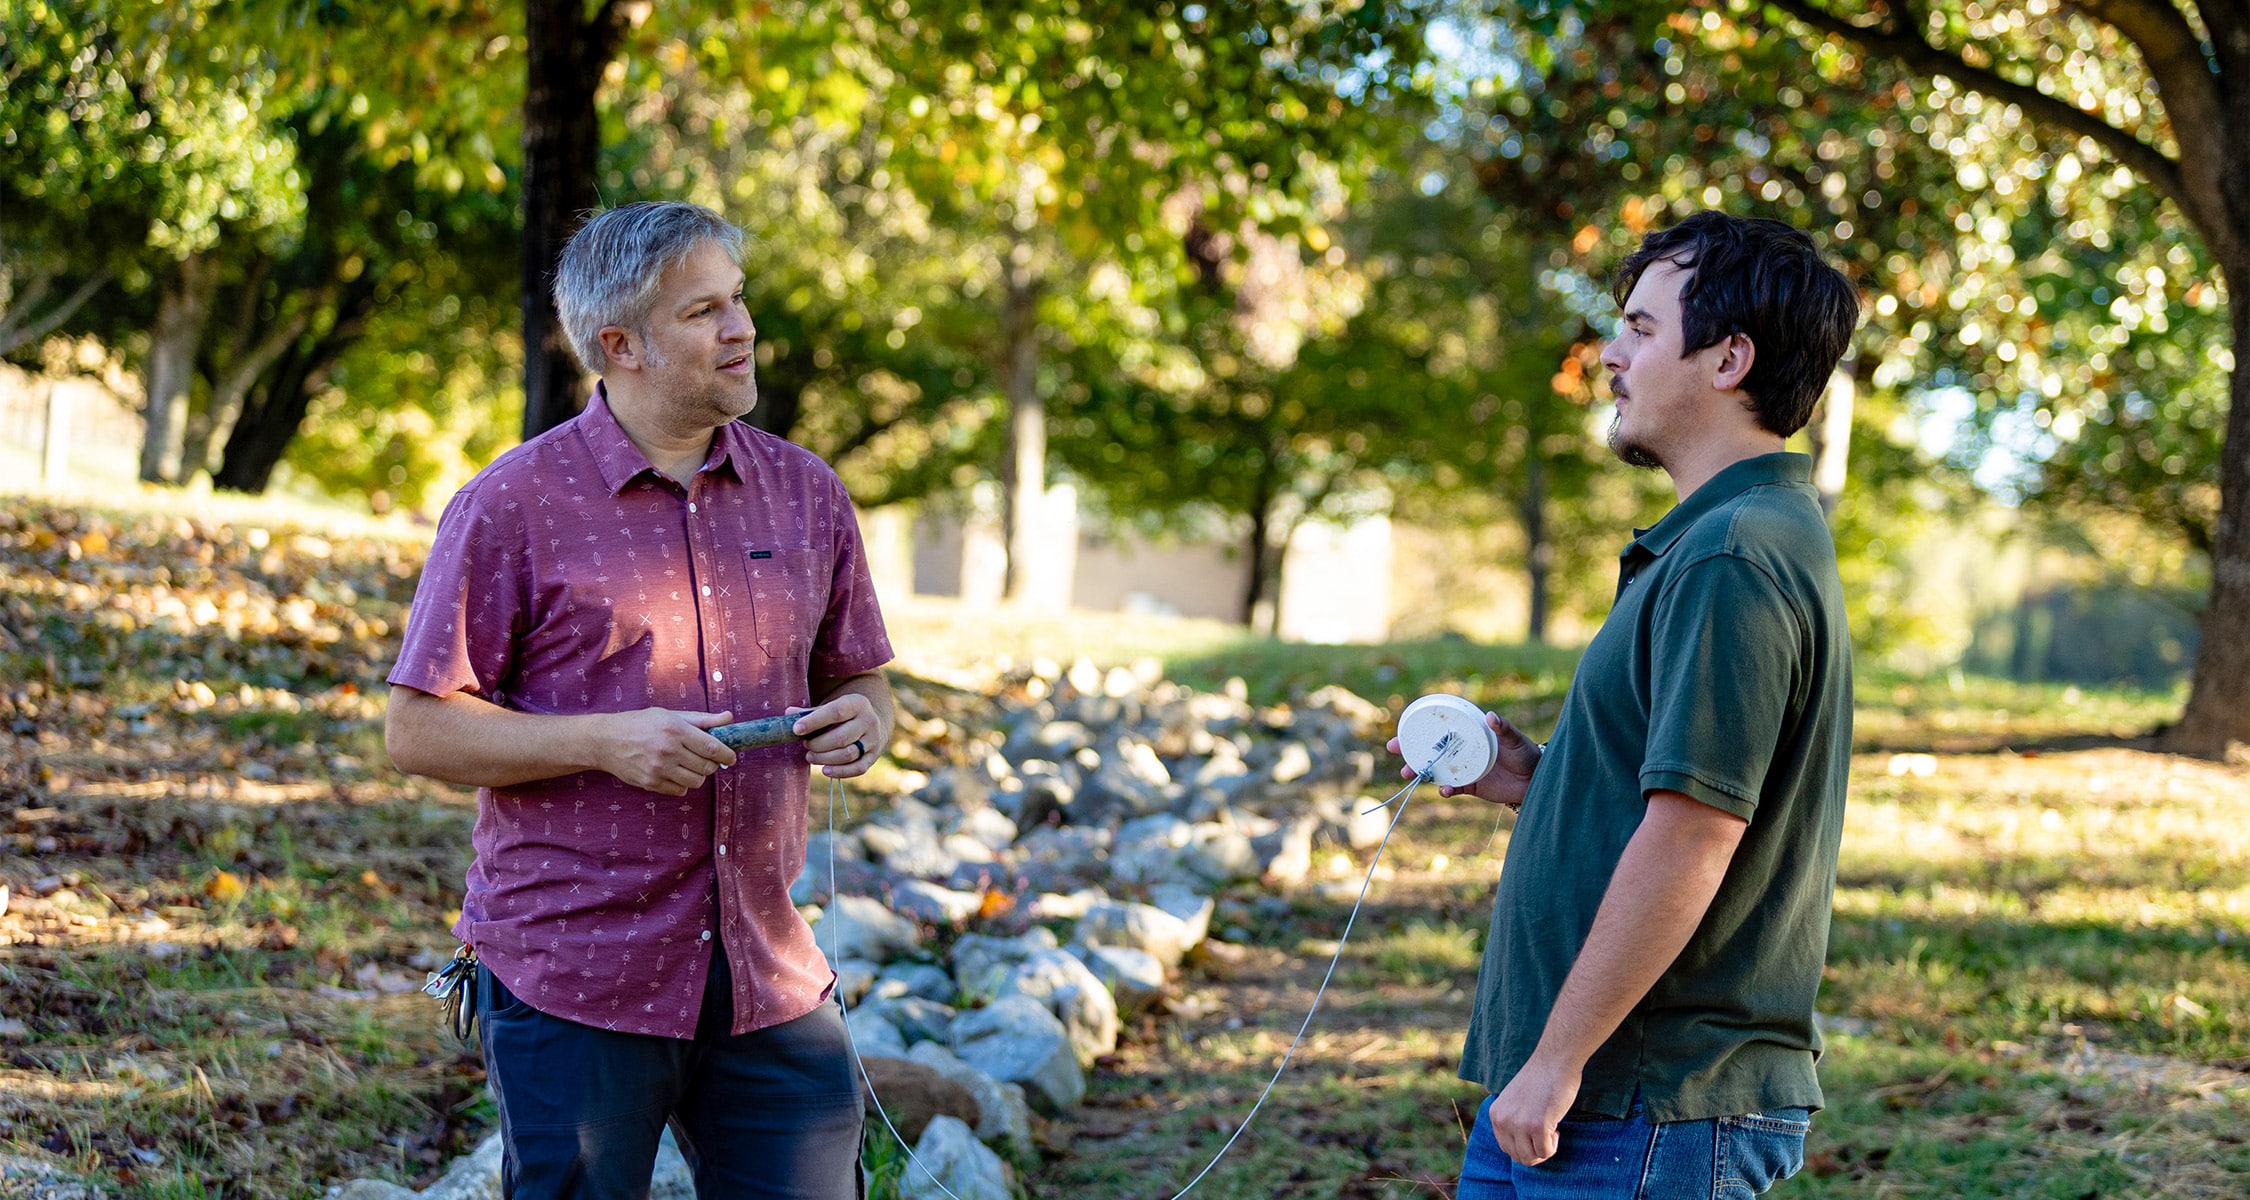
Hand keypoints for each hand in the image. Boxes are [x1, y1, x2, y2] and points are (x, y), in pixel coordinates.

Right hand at [596, 708, 736, 794]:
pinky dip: (682, 784)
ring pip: (696, 782)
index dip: (727, 754)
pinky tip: (674, 772)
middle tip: (705, 757)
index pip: (712, 747)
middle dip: (711, 764)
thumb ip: (701, 719)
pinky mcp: (651, 784)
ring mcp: (658, 769)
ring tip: (688, 764)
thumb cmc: (640, 723)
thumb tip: (728, 718)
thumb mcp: (669, 715)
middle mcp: (668, 750)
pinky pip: (680, 791)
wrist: (605, 741)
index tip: (731, 756)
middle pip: (707, 767)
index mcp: (675, 729)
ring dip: (698, 775)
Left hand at [789, 695, 878, 778]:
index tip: (796, 729)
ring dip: (825, 758)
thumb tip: (788, 714)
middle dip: (818, 744)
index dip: (814, 721)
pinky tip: (825, 770)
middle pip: (841, 737)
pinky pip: (857, 768)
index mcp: (857, 703)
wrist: (870, 721)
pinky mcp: (873, 756)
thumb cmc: (843, 714)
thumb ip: (809, 712)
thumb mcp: (829, 707)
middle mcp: (868, 721)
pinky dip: (840, 772)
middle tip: (805, 745)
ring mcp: (873, 740)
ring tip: (810, 756)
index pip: (835, 712)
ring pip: (848, 754)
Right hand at [1387, 711, 1541, 807]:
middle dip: (1410, 749)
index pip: (1442, 728)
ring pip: (1436, 769)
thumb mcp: (1515, 739)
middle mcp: (1463, 750)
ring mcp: (1464, 768)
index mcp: (1469, 734)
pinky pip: (1452, 788)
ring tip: (1408, 774)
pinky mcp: (1470, 786)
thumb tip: (1492, 716)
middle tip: (1394, 748)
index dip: (1422, 727)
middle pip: (1431, 748)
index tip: (1404, 726)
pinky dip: (1445, 790)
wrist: (1536, 780)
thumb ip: (1504, 729)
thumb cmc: (1526, 753)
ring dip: (1421, 771)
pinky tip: (1443, 791)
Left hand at [1487, 1057, 1579, 1165]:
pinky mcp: (1537, 1126)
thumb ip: (1512, 1121)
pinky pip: (1545, 1152)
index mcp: (1496, 1114)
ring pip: (1531, 1158)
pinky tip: (1556, 1128)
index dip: (1525, 1145)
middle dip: (1535, 1151)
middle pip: (1518, 1157)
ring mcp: (1519, 1124)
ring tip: (1551, 1131)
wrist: (1555, 1061)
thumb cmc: (1541, 1079)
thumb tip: (1520, 1149)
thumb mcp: (1515, 1101)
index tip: (1536, 1131)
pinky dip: (1553, 1146)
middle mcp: (1503, 1121)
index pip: (1506, 1148)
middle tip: (1546, 1134)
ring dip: (1545, 1150)